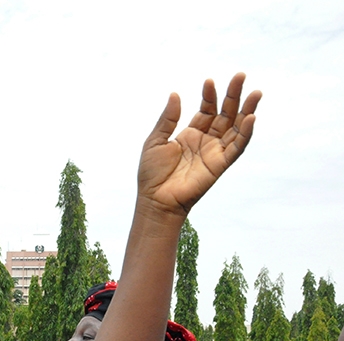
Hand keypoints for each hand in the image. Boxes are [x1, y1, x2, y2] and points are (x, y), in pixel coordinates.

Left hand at [138, 73, 260, 217]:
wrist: (155, 199)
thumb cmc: (152, 173)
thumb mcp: (156, 140)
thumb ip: (167, 119)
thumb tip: (175, 94)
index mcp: (191, 134)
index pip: (206, 110)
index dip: (209, 95)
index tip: (209, 81)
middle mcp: (206, 141)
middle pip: (225, 114)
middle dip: (233, 95)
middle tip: (241, 75)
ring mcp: (214, 152)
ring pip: (236, 128)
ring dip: (247, 111)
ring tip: (255, 93)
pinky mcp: (220, 165)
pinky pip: (236, 147)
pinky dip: (245, 133)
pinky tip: (250, 118)